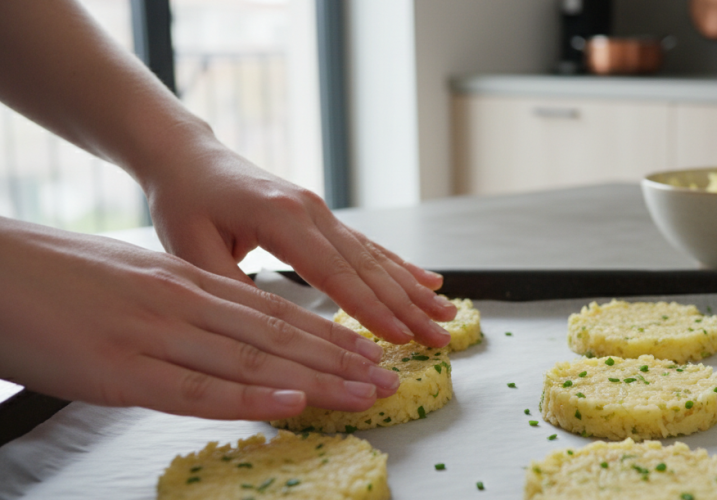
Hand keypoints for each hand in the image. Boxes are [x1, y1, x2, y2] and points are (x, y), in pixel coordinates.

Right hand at [0, 218, 400, 419]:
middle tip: (389, 379)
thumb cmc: (52, 276)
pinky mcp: (120, 369)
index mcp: (187, 281)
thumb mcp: (132, 281)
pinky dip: (251, 394)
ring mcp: (155, 334)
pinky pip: (198, 386)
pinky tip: (293, 400)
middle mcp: (183, 302)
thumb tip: (220, 329)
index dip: (329, 335)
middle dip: (341, 360)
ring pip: (253, 358)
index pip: (274, 311)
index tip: (371, 352)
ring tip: (367, 393)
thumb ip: (181, 306)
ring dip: (317, 379)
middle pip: (279, 335)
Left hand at [141, 145, 456, 347]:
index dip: (370, 308)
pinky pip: (368, 245)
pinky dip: (401, 265)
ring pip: (376, 256)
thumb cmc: (183, 203)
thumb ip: (231, 288)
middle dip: (409, 306)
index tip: (401, 336)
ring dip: (414, 289)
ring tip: (447, 314)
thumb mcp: (190, 250)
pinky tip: (428, 280)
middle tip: (441, 336)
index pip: (335, 273)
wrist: (188, 157)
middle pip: (369, 267)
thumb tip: (268, 332)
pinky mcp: (323, 215)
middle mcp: (311, 211)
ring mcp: (321, 210)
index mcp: (281, 219)